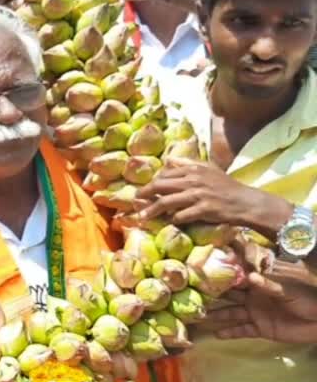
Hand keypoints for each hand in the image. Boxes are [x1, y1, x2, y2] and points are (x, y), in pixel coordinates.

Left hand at [135, 159, 292, 235]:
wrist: (246, 202)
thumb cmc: (226, 187)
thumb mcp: (208, 169)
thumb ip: (188, 163)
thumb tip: (168, 159)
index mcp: (194, 169)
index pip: (165, 174)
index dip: (151, 183)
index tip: (142, 191)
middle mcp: (194, 180)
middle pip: (161, 186)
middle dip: (144, 194)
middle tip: (135, 201)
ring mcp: (199, 195)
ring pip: (167, 201)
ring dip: (152, 210)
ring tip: (142, 216)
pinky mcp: (204, 210)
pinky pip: (182, 215)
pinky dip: (172, 219)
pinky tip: (167, 222)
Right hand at [204, 280, 316, 343]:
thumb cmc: (306, 299)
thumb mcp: (288, 290)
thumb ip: (268, 285)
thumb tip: (249, 278)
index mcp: (258, 283)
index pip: (237, 277)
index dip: (221, 274)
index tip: (201, 271)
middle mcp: (252, 296)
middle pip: (228, 295)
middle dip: (211, 295)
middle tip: (190, 295)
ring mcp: (254, 313)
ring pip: (231, 313)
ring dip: (216, 315)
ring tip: (198, 316)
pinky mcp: (260, 329)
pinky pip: (242, 330)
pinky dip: (230, 333)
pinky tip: (216, 334)